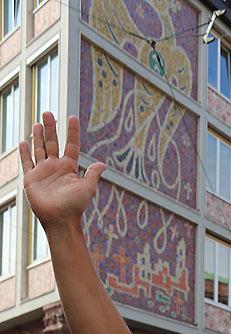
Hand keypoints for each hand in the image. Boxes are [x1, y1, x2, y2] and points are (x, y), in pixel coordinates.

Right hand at [19, 114, 104, 229]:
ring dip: (38, 136)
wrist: (60, 220)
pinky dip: (25, 152)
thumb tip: (103, 164)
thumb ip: (92, 174)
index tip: (72, 117)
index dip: (72, 132)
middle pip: (52, 142)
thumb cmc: (75, 207)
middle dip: (50, 128)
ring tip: (38, 123)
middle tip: (48, 113)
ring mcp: (43, 172)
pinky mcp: (31, 179)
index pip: (71, 145)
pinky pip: (27, 162)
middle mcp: (56, 167)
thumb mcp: (87, 189)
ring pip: (39, 149)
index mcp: (69, 168)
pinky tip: (24, 142)